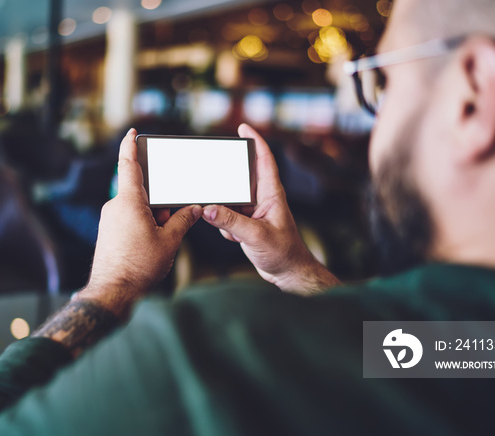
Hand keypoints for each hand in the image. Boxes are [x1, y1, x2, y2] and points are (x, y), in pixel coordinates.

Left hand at [80, 129, 202, 315]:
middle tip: (171, 218)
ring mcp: (109, 220)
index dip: (129, 145)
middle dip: (159, 201)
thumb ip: (183, 220)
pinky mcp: (108, 232)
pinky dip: (143, 224)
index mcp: (128, 201)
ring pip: (135, 207)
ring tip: (162, 237)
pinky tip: (152, 243)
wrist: (112, 292)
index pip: (128, 164)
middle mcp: (115, 206)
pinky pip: (128, 218)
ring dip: (152, 215)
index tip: (131, 132)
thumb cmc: (139, 266)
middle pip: (140, 190)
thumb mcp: (169, 241)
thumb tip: (193, 209)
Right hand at [202, 124, 339, 294]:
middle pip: (240, 177)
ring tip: (236, 231)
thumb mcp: (255, 236)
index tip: (243, 127)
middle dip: (227, 181)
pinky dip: (227, 229)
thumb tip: (207, 209)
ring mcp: (253, 211)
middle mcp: (262, 199)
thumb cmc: (283, 252)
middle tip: (215, 181)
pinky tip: (237, 240)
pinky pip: (226, 217)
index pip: (264, 160)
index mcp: (272, 194)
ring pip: (229, 200)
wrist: (287, 273)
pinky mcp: (246, 223)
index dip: (255, 141)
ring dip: (225, 214)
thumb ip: (230, 222)